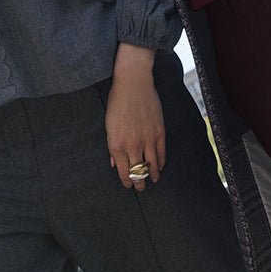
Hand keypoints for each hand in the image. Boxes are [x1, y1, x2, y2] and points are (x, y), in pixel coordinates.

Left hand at [105, 43, 165, 191]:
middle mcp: (132, 145)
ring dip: (152, 176)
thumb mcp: (109, 125)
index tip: (128, 185)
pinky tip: (159, 166)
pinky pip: (161, 154)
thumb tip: (114, 164)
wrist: (133, 83)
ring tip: (152, 180)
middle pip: (137, 173)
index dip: (126, 182)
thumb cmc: (117, 102)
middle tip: (140, 188)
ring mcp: (147, 139)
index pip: (123, 172)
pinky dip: (160, 163)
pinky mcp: (159, 132)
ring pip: (151, 166)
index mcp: (116, 144)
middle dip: (139, 183)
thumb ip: (112, 147)